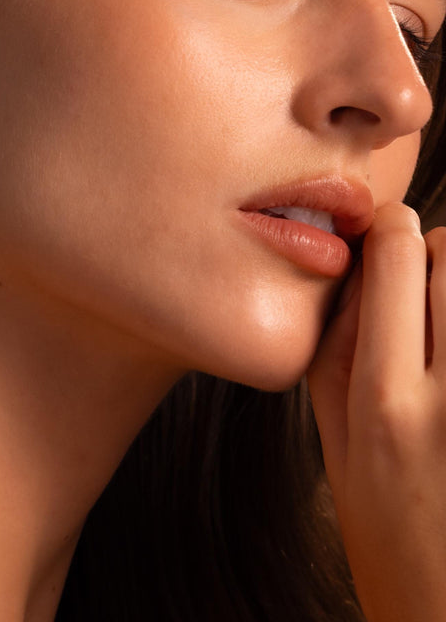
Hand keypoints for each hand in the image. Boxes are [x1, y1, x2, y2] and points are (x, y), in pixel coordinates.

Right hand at [309, 202, 445, 621]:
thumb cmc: (394, 541)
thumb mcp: (335, 443)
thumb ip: (340, 350)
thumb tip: (360, 270)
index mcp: (383, 401)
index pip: (393, 257)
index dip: (390, 229)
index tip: (387, 235)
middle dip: (438, 253)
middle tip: (427, 280)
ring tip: (445, 324)